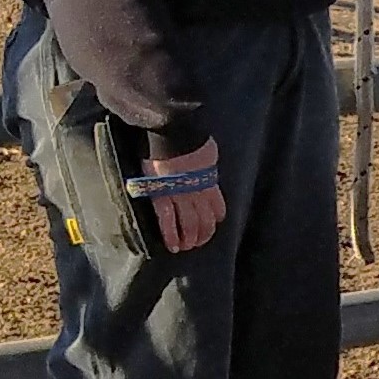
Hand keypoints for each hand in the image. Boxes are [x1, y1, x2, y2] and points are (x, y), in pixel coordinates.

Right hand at [141, 135, 223, 253]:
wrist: (172, 131)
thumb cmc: (188, 134)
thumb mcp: (206, 150)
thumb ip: (205, 163)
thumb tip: (206, 162)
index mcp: (209, 181)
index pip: (217, 207)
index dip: (216, 219)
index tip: (213, 224)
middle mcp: (198, 192)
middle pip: (205, 221)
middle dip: (203, 234)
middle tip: (199, 242)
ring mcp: (180, 196)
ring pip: (189, 225)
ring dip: (189, 239)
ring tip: (186, 247)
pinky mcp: (161, 197)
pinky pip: (167, 222)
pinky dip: (171, 236)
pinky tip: (173, 247)